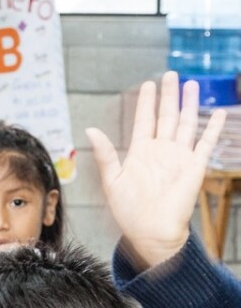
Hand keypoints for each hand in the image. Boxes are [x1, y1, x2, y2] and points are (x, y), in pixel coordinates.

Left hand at [86, 71, 225, 267]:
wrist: (151, 232)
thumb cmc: (129, 212)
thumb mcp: (112, 181)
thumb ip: (105, 155)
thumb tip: (90, 130)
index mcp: (140, 153)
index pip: (145, 120)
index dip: (146, 102)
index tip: (148, 84)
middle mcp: (161, 151)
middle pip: (166, 116)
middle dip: (168, 95)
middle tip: (171, 75)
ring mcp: (179, 157)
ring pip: (186, 123)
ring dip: (189, 104)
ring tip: (191, 84)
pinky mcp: (195, 166)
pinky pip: (206, 143)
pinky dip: (212, 128)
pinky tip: (217, 112)